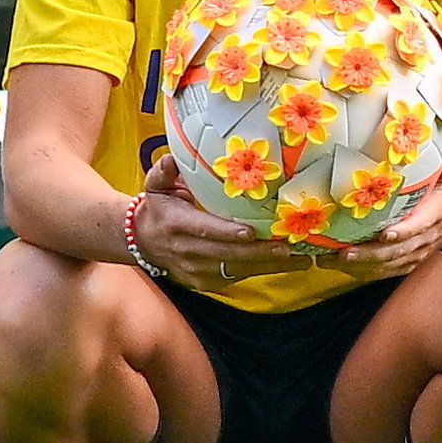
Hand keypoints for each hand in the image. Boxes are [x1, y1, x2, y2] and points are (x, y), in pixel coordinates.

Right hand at [125, 174, 278, 294]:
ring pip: (236, 270)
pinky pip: (237, 277)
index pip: (204, 231)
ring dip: (268, 265)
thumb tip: (173, 159)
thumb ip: (163, 171)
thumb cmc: (158, 208)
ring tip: (299, 259)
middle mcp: (187, 251)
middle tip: (287, 247)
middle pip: (226, 255)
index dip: (226, 233)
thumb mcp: (154, 186)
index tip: (249, 232)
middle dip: (258, 253)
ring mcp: (196, 271)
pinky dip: (262, 271)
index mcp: (177, 225)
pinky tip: (286, 264)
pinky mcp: (205, 283)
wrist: (142, 243)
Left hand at [341, 164, 441, 281]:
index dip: (404, 232)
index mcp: (434, 216)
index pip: (419, 226)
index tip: (385, 234)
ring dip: (363, 264)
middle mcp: (424, 239)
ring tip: (337, 259)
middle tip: (346, 252)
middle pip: (398, 251)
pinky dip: (365, 271)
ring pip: (389, 263)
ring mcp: (415, 253)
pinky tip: (343, 267)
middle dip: (372, 253)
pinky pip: (386, 271)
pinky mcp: (406, 262)